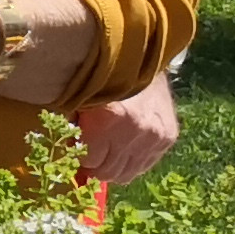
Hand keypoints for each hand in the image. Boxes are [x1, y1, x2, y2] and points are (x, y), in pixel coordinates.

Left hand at [77, 73, 181, 188]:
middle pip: (109, 172)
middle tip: (91, 154)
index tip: (78, 149)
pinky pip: (145, 165)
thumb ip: (71, 127)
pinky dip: (133, 161)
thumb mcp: (79, 99)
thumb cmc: (102, 79)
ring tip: (108, 152)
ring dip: (115, 167)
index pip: (90, 161)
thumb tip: (66, 155)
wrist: (141, 59)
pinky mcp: (168, 137)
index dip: (81, 156)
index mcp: (108, 120)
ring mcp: (154, 136)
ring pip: (128, 174)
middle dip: (95, 166)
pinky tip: (126, 148)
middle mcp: (134, 131)